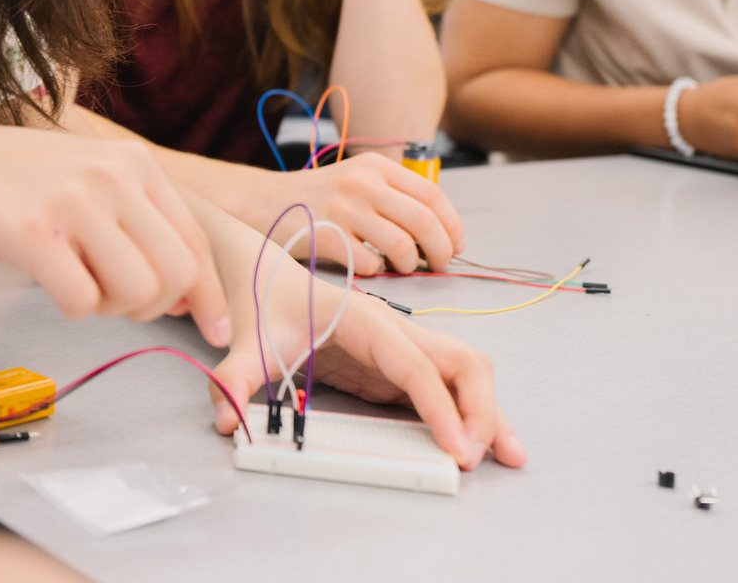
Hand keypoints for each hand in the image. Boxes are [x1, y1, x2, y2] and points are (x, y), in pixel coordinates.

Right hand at [0, 125, 230, 345]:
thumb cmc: (13, 182)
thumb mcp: (90, 178)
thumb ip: (140, 222)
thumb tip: (190, 292)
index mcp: (133, 163)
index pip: (195, 241)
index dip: (208, 295)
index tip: (210, 329)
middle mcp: (111, 177)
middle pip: (176, 273)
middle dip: (153, 306)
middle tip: (117, 302)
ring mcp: (74, 203)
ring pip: (137, 292)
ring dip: (111, 309)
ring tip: (80, 288)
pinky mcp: (35, 234)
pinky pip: (82, 302)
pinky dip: (72, 309)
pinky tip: (52, 286)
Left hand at [208, 255, 524, 470]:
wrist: (266, 280)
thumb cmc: (265, 308)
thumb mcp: (246, 343)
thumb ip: (234, 378)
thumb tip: (227, 419)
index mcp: (367, 322)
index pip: (416, 365)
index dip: (440, 406)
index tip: (456, 447)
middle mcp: (397, 331)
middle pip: (462, 362)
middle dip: (481, 408)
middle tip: (476, 457)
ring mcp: (404, 348)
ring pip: (467, 372)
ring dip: (491, 411)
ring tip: (509, 457)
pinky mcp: (399, 368)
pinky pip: (449, 387)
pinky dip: (474, 413)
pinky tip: (486, 445)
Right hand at [215, 151, 462, 275]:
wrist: (262, 202)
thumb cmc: (317, 199)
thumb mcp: (357, 181)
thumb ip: (395, 197)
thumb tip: (441, 232)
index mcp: (376, 166)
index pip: (432, 195)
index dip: (452, 224)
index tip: (456, 245)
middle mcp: (362, 182)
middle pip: (424, 221)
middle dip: (440, 250)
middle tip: (438, 265)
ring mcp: (342, 208)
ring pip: (400, 246)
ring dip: (409, 265)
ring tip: (401, 268)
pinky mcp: (324, 234)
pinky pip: (369, 263)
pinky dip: (376, 271)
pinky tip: (367, 265)